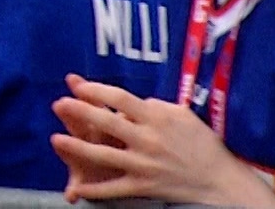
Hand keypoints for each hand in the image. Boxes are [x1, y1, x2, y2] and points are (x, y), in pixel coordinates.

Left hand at [49, 75, 274, 205]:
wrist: (219, 180)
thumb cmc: (202, 143)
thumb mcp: (182, 115)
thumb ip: (156, 106)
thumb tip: (133, 102)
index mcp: (156, 118)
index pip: (120, 99)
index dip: (97, 90)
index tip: (78, 85)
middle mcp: (147, 140)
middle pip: (106, 122)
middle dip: (79, 112)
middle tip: (58, 103)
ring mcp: (144, 164)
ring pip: (104, 155)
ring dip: (77, 147)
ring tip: (55, 139)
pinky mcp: (143, 186)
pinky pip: (114, 188)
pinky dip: (94, 190)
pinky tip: (75, 189)